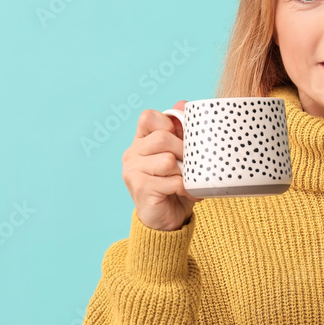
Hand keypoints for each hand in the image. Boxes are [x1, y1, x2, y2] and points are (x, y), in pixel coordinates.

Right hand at [122, 101, 203, 231]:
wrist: (167, 221)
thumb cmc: (175, 186)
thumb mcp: (181, 157)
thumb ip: (182, 133)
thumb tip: (184, 103)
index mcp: (141, 142)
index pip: (148, 117)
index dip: (167, 123)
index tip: (180, 137)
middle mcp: (132, 154)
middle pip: (161, 138)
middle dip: (183, 150)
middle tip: (191, 164)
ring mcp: (133, 172)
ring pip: (166, 160)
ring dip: (184, 171)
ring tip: (188, 180)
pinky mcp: (141, 189)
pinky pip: (171, 181)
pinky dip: (186, 188)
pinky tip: (189, 193)